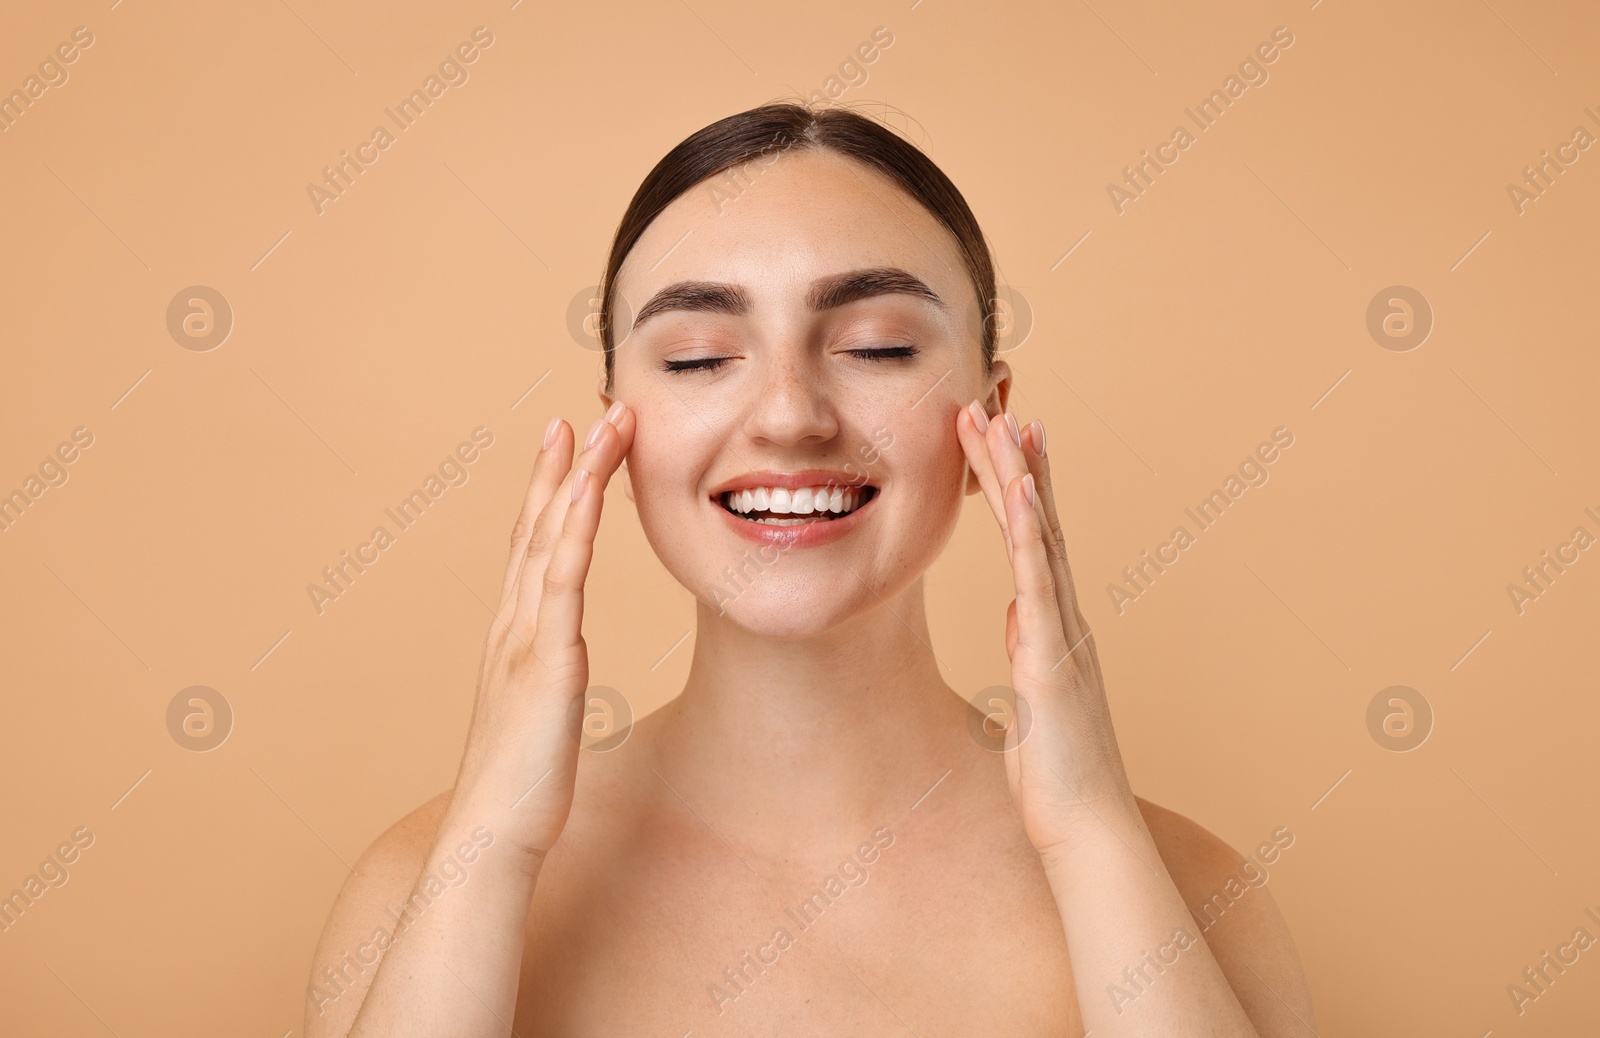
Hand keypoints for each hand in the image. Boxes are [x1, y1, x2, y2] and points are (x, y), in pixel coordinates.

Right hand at [449, 401, 634, 870]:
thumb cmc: (521, 787)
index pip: (532, 549)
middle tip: (579, 415)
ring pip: (551, 542)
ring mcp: (526, 640)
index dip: (548, 495)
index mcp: (514, 638)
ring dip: (576, 480)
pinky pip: (563, 584)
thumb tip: (563, 665)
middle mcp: (513, 627)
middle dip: (560, 470)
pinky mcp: (546, 663)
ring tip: (600, 430)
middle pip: (537, 530)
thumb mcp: (540, 718)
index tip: (564, 448)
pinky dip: (575, 532)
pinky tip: (592, 493)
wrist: (494, 835)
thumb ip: (547, 680)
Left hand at [956, 401, 1137, 858]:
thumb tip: (1020, 621)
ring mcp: (1063, 634)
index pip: (1035, 542)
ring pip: (1041, 541)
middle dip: (1018, 463)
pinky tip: (1024, 491)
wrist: (1087, 829)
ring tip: (1005, 421)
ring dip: (1022, 479)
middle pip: (1039, 525)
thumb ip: (1032, 655)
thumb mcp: (1035, 701)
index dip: (1024, 487)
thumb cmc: (1059, 777)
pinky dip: (1033, 535)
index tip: (1010, 437)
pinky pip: (1040, 585)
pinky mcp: (1052, 658)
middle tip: (1000, 404)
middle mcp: (1065, 619)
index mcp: (1055, 627)